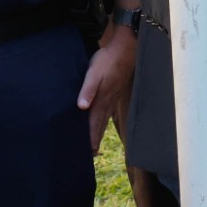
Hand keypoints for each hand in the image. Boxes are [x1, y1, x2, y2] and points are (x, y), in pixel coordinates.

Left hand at [78, 24, 138, 155]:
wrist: (125, 50)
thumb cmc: (107, 60)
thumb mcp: (93, 72)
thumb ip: (87, 90)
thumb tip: (81, 107)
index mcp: (101, 100)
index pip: (92, 125)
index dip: (89, 139)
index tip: (86, 155)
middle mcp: (107, 103)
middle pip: (99, 127)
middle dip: (94, 141)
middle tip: (90, 157)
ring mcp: (112, 99)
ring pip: (104, 121)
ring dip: (98, 133)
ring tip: (95, 146)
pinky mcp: (114, 94)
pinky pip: (107, 113)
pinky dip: (103, 123)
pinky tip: (101, 123)